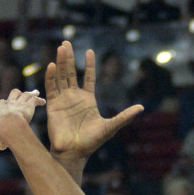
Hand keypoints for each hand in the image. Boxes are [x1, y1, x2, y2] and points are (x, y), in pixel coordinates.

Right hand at [0, 88, 46, 149]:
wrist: (9, 126)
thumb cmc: (2, 132)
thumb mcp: (0, 137)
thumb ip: (2, 141)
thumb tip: (1, 147)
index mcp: (0, 109)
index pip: (2, 103)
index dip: (5, 103)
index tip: (7, 105)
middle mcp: (10, 103)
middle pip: (13, 93)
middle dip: (18, 93)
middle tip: (22, 94)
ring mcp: (19, 103)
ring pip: (25, 94)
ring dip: (31, 93)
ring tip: (36, 93)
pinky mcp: (28, 104)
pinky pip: (35, 99)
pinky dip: (39, 100)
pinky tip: (43, 102)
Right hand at [43, 41, 142, 163]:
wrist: (74, 152)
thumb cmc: (92, 141)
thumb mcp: (111, 126)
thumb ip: (124, 116)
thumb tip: (141, 108)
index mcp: (88, 99)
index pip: (89, 77)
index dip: (89, 65)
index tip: (90, 51)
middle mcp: (74, 97)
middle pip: (72, 72)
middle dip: (69, 58)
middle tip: (67, 42)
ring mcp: (63, 100)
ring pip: (61, 76)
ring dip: (61, 62)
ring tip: (61, 48)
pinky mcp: (53, 105)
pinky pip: (52, 87)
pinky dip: (52, 76)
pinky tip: (53, 65)